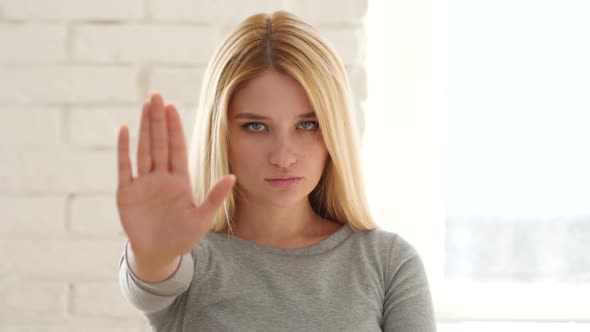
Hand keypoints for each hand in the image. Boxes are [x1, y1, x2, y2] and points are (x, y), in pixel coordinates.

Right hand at [116, 92, 234, 264]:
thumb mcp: (202, 217)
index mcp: (179, 181)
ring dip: (143, 128)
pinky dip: (124, 149)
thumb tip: (232, 176)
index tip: (172, 107)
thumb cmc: (182, 237)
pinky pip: (125, 167)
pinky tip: (125, 130)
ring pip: (143, 149)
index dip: (174, 128)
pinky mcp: (127, 193)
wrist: (159, 254)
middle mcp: (161, 177)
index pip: (176, 148)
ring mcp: (143, 183)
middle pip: (159, 143)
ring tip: (145, 106)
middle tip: (157, 96)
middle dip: (158, 120)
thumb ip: (215, 197)